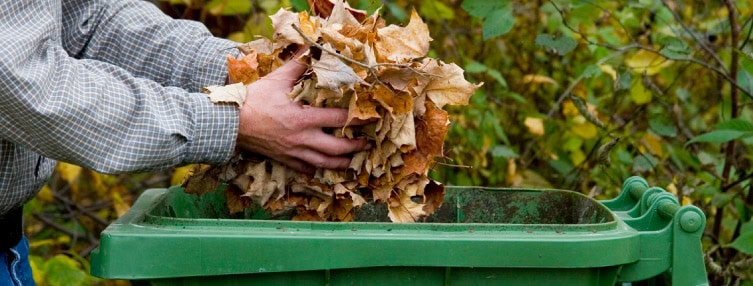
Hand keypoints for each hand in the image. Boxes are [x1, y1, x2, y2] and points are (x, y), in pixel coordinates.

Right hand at [236, 57, 368, 172]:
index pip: (338, 120)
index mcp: (304, 118)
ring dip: (340, 164)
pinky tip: (321, 168)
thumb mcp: (277, 79)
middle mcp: (302, 138)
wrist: (230, 122)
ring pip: (324, 164)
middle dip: (355, 147)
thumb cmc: (254, 100)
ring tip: (352, 161)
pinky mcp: (283, 159)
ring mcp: (293, 152)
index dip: (356, 119)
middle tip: (366, 143)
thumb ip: (297, 66)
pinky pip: (304, 169)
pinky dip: (315, 170)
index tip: (368, 118)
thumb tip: (311, 49)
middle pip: (337, 149)